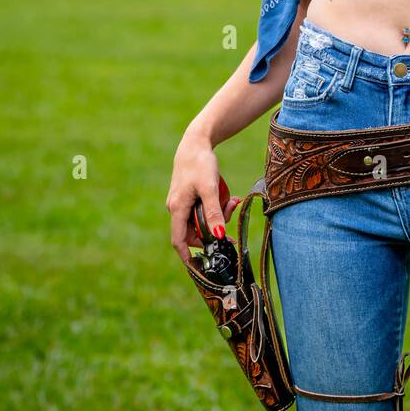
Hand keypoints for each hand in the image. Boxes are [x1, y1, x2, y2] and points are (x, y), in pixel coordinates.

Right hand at [167, 130, 241, 263]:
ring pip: (201, 220)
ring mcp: (182, 202)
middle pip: (194, 231)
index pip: (178, 241)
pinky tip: (228, 197)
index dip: (188, 256)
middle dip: (214, 229)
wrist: (195, 143)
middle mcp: (176, 208)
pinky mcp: (188, 196)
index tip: (200, 267)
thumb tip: (219, 236)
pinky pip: (203, 209)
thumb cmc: (200, 163)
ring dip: (218, 215)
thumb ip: (214, 212)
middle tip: (231, 219)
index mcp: (177, 208)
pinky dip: (215, 206)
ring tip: (233, 200)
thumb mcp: (210, 188)